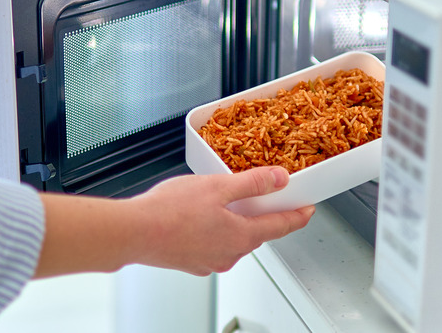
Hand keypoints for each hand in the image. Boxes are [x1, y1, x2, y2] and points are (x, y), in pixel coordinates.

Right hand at [34, 167, 314, 277]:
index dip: (296, 216)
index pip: (280, 227)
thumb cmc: (170, 211)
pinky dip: (215, 230)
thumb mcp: (218, 187)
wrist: (134, 232)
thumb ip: (253, 183)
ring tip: (226, 201)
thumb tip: (279, 180)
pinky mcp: (191, 262)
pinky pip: (212, 244)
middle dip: (263, 215)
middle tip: (266, 198)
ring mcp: (209, 261)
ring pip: (233, 239)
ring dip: (236, 222)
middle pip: (257, 233)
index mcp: (241, 236)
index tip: (307, 210)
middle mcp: (229, 254)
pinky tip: (201, 215)